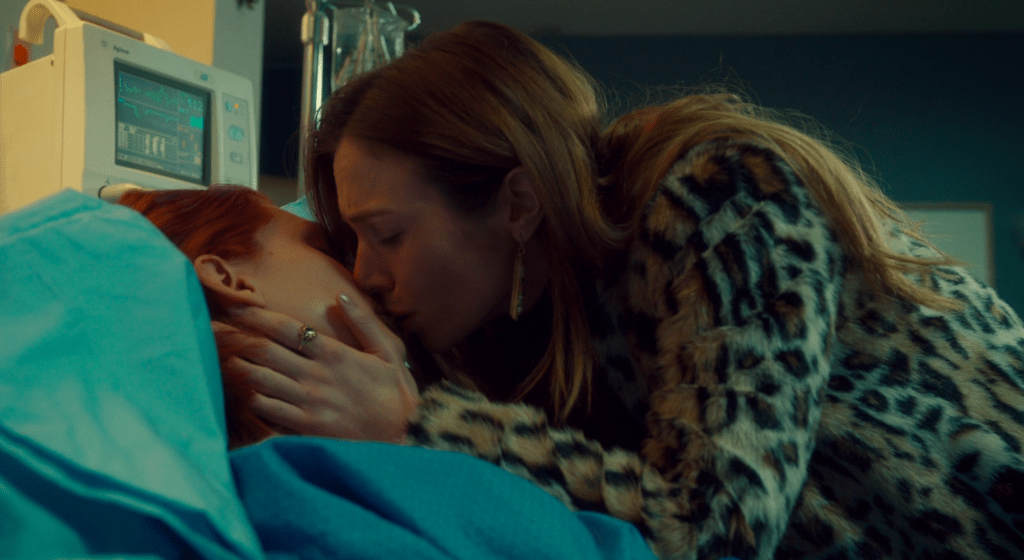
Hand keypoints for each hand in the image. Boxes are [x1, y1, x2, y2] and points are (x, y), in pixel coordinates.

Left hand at [214, 293, 418, 442]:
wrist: (404, 437)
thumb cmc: (396, 394)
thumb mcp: (389, 352)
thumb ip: (364, 322)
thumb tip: (340, 295)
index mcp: (334, 353)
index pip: (287, 328)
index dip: (257, 315)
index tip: (234, 306)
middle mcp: (316, 375)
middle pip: (264, 350)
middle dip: (234, 337)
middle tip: (208, 328)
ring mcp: (309, 402)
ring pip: (261, 379)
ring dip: (237, 366)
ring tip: (216, 356)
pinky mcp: (306, 426)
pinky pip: (268, 410)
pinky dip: (250, 399)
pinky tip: (238, 391)